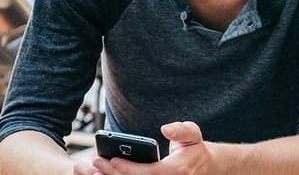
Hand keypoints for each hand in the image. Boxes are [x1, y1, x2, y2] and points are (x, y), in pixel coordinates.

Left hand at [90, 121, 213, 174]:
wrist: (202, 167)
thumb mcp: (193, 134)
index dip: (128, 168)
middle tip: (96, 162)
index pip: (149, 172)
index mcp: (177, 170)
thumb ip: (181, 130)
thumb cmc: (194, 148)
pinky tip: (106, 173)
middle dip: (114, 174)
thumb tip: (165, 128)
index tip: (111, 159)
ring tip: (96, 169)